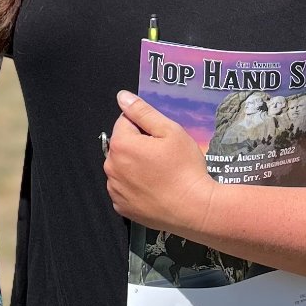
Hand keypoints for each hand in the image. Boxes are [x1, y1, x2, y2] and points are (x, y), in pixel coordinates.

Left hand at [104, 91, 218, 233]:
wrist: (194, 209)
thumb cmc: (185, 168)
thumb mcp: (170, 131)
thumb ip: (143, 112)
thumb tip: (122, 97)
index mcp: (121, 144)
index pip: (125, 121)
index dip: (145, 126)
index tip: (162, 139)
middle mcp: (111, 167)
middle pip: (121, 145)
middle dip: (138, 146)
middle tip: (163, 156)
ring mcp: (115, 189)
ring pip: (122, 167)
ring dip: (135, 166)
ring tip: (160, 174)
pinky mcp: (121, 207)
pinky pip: (124, 189)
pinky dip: (135, 186)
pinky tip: (154, 189)